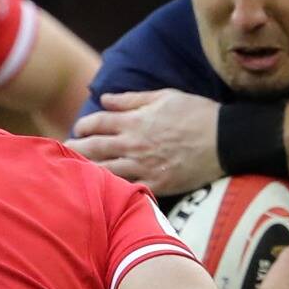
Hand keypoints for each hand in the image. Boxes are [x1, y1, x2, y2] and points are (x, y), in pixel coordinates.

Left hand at [70, 90, 220, 193]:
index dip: (83, 125)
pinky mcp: (156, 184)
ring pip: (105, 172)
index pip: (97, 123)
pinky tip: (102, 193)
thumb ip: (131, 99)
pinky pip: (128, 189)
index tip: (78, 128)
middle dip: (75, 150)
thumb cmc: (197, 113)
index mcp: (134, 121)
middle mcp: (133, 145)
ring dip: (86, 172)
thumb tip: (104, 98)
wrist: (225, 140)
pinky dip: (113, 191)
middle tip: (63, 153)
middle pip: (93, 149)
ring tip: (73, 174)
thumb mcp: (165, 96)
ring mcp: (144, 167)